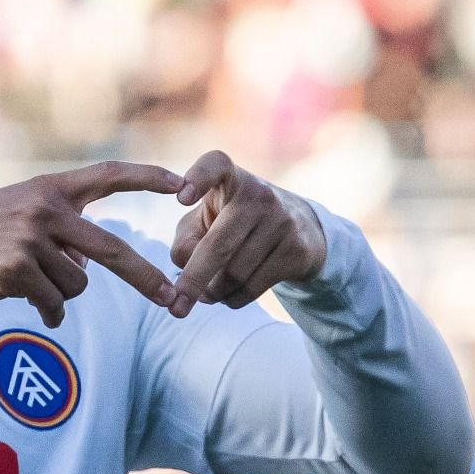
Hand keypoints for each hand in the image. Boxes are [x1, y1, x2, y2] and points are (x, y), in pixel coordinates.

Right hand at [0, 162, 188, 328]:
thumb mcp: (21, 213)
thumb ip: (61, 228)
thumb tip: (88, 267)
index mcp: (50, 188)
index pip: (108, 175)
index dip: (146, 177)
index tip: (179, 184)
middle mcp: (45, 209)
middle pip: (111, 249)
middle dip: (145, 278)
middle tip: (170, 298)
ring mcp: (32, 238)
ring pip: (78, 284)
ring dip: (60, 293)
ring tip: (29, 283)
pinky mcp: (18, 268)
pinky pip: (54, 303)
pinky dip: (46, 312)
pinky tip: (26, 302)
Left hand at [169, 150, 326, 308]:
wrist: (298, 227)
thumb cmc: (232, 224)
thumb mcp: (203, 223)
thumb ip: (185, 243)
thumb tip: (188, 273)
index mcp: (230, 177)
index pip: (215, 165)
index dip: (198, 178)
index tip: (181, 197)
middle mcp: (258, 193)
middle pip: (218, 245)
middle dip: (193, 280)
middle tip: (176, 308)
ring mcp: (281, 221)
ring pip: (234, 274)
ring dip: (214, 293)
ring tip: (208, 294)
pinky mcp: (296, 249)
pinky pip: (253, 287)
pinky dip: (233, 300)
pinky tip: (228, 296)